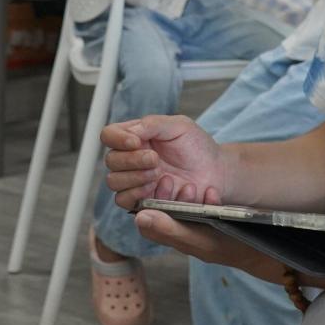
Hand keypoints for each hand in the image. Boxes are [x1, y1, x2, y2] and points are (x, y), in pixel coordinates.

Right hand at [102, 115, 233, 209]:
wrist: (215, 172)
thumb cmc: (197, 146)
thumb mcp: (179, 126)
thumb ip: (153, 124)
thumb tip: (130, 132)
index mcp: (135, 136)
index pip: (109, 135)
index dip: (117, 139)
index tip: (136, 142)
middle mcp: (130, 158)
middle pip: (111, 160)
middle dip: (132, 160)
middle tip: (155, 160)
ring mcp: (134, 180)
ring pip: (114, 181)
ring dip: (135, 177)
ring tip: (158, 174)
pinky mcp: (141, 200)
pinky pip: (123, 200)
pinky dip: (136, 194)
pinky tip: (154, 188)